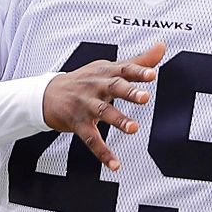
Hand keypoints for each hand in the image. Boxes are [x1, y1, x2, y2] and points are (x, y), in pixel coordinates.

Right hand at [42, 42, 165, 170]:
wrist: (49, 94)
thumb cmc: (86, 79)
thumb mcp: (110, 67)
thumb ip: (138, 61)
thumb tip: (162, 46)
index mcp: (106, 72)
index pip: (124, 69)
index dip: (138, 71)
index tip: (152, 74)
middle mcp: (96, 86)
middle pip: (113, 87)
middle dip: (129, 92)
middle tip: (145, 98)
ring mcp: (86, 105)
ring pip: (103, 112)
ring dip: (118, 120)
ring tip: (134, 128)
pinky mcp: (78, 124)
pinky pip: (91, 139)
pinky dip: (103, 152)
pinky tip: (115, 164)